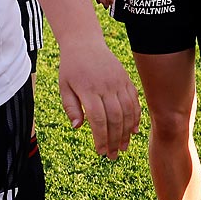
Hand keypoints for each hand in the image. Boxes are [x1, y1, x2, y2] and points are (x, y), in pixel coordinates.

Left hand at [57, 37, 139, 158]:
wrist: (84, 43)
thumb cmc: (71, 68)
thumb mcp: (64, 87)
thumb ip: (70, 107)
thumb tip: (78, 127)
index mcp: (88, 89)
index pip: (98, 119)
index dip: (101, 138)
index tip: (101, 152)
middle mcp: (106, 86)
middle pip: (115, 118)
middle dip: (115, 140)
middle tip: (113, 156)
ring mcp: (118, 82)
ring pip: (128, 111)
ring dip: (127, 132)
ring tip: (124, 147)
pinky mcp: (126, 79)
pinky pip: (135, 101)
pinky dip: (136, 117)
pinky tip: (134, 131)